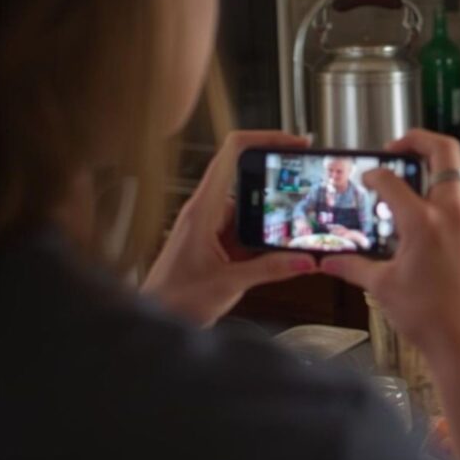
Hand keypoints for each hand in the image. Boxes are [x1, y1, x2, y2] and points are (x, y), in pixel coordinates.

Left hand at [142, 131, 317, 325]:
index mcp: (203, 209)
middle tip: (308, 191)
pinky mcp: (217, 243)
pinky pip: (247, 231)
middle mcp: (207, 212)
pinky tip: (282, 250)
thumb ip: (270, 270)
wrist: (152, 320)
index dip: (263, 138)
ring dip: (274, 218)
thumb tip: (304, 259)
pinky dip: (266, 237)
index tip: (292, 142)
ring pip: (251, 209)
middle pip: (248, 179)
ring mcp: (212, 227)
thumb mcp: (229, 284)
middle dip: (279, 186)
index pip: (231, 154)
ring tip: (298, 231)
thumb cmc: (172, 300)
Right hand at [320, 129, 459, 358]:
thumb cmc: (429, 319)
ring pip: (455, 184)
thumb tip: (330, 261)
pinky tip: (428, 233)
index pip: (393, 180)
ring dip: (431, 181)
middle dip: (418, 140)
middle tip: (397, 147)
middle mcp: (455, 215)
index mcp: (425, 221)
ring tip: (409, 200)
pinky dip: (445, 211)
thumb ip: (353, 266)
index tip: (368, 178)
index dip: (374, 173)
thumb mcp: (382, 287)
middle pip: (444, 152)